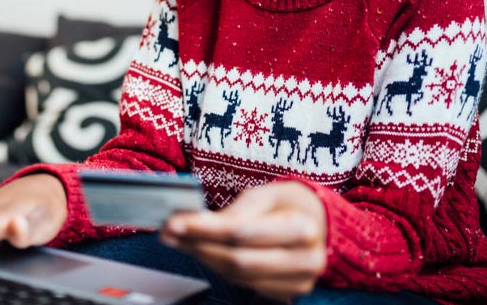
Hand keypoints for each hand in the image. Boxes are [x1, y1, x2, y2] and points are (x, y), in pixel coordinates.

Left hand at [159, 181, 326, 301]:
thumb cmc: (287, 204)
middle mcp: (305, 259)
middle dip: (198, 247)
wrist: (318, 221)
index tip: (175, 223)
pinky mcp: (288, 292)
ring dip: (203, 258)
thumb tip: (194, 223)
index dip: (204, 230)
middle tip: (169, 233)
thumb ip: (234, 212)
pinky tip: (202, 253)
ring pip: (238, 276)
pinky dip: (219, 268)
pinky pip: (245, 285)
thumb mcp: (264, 194)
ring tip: (179, 241)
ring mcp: (298, 281)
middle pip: (238, 260)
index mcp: (302, 228)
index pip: (243, 233)